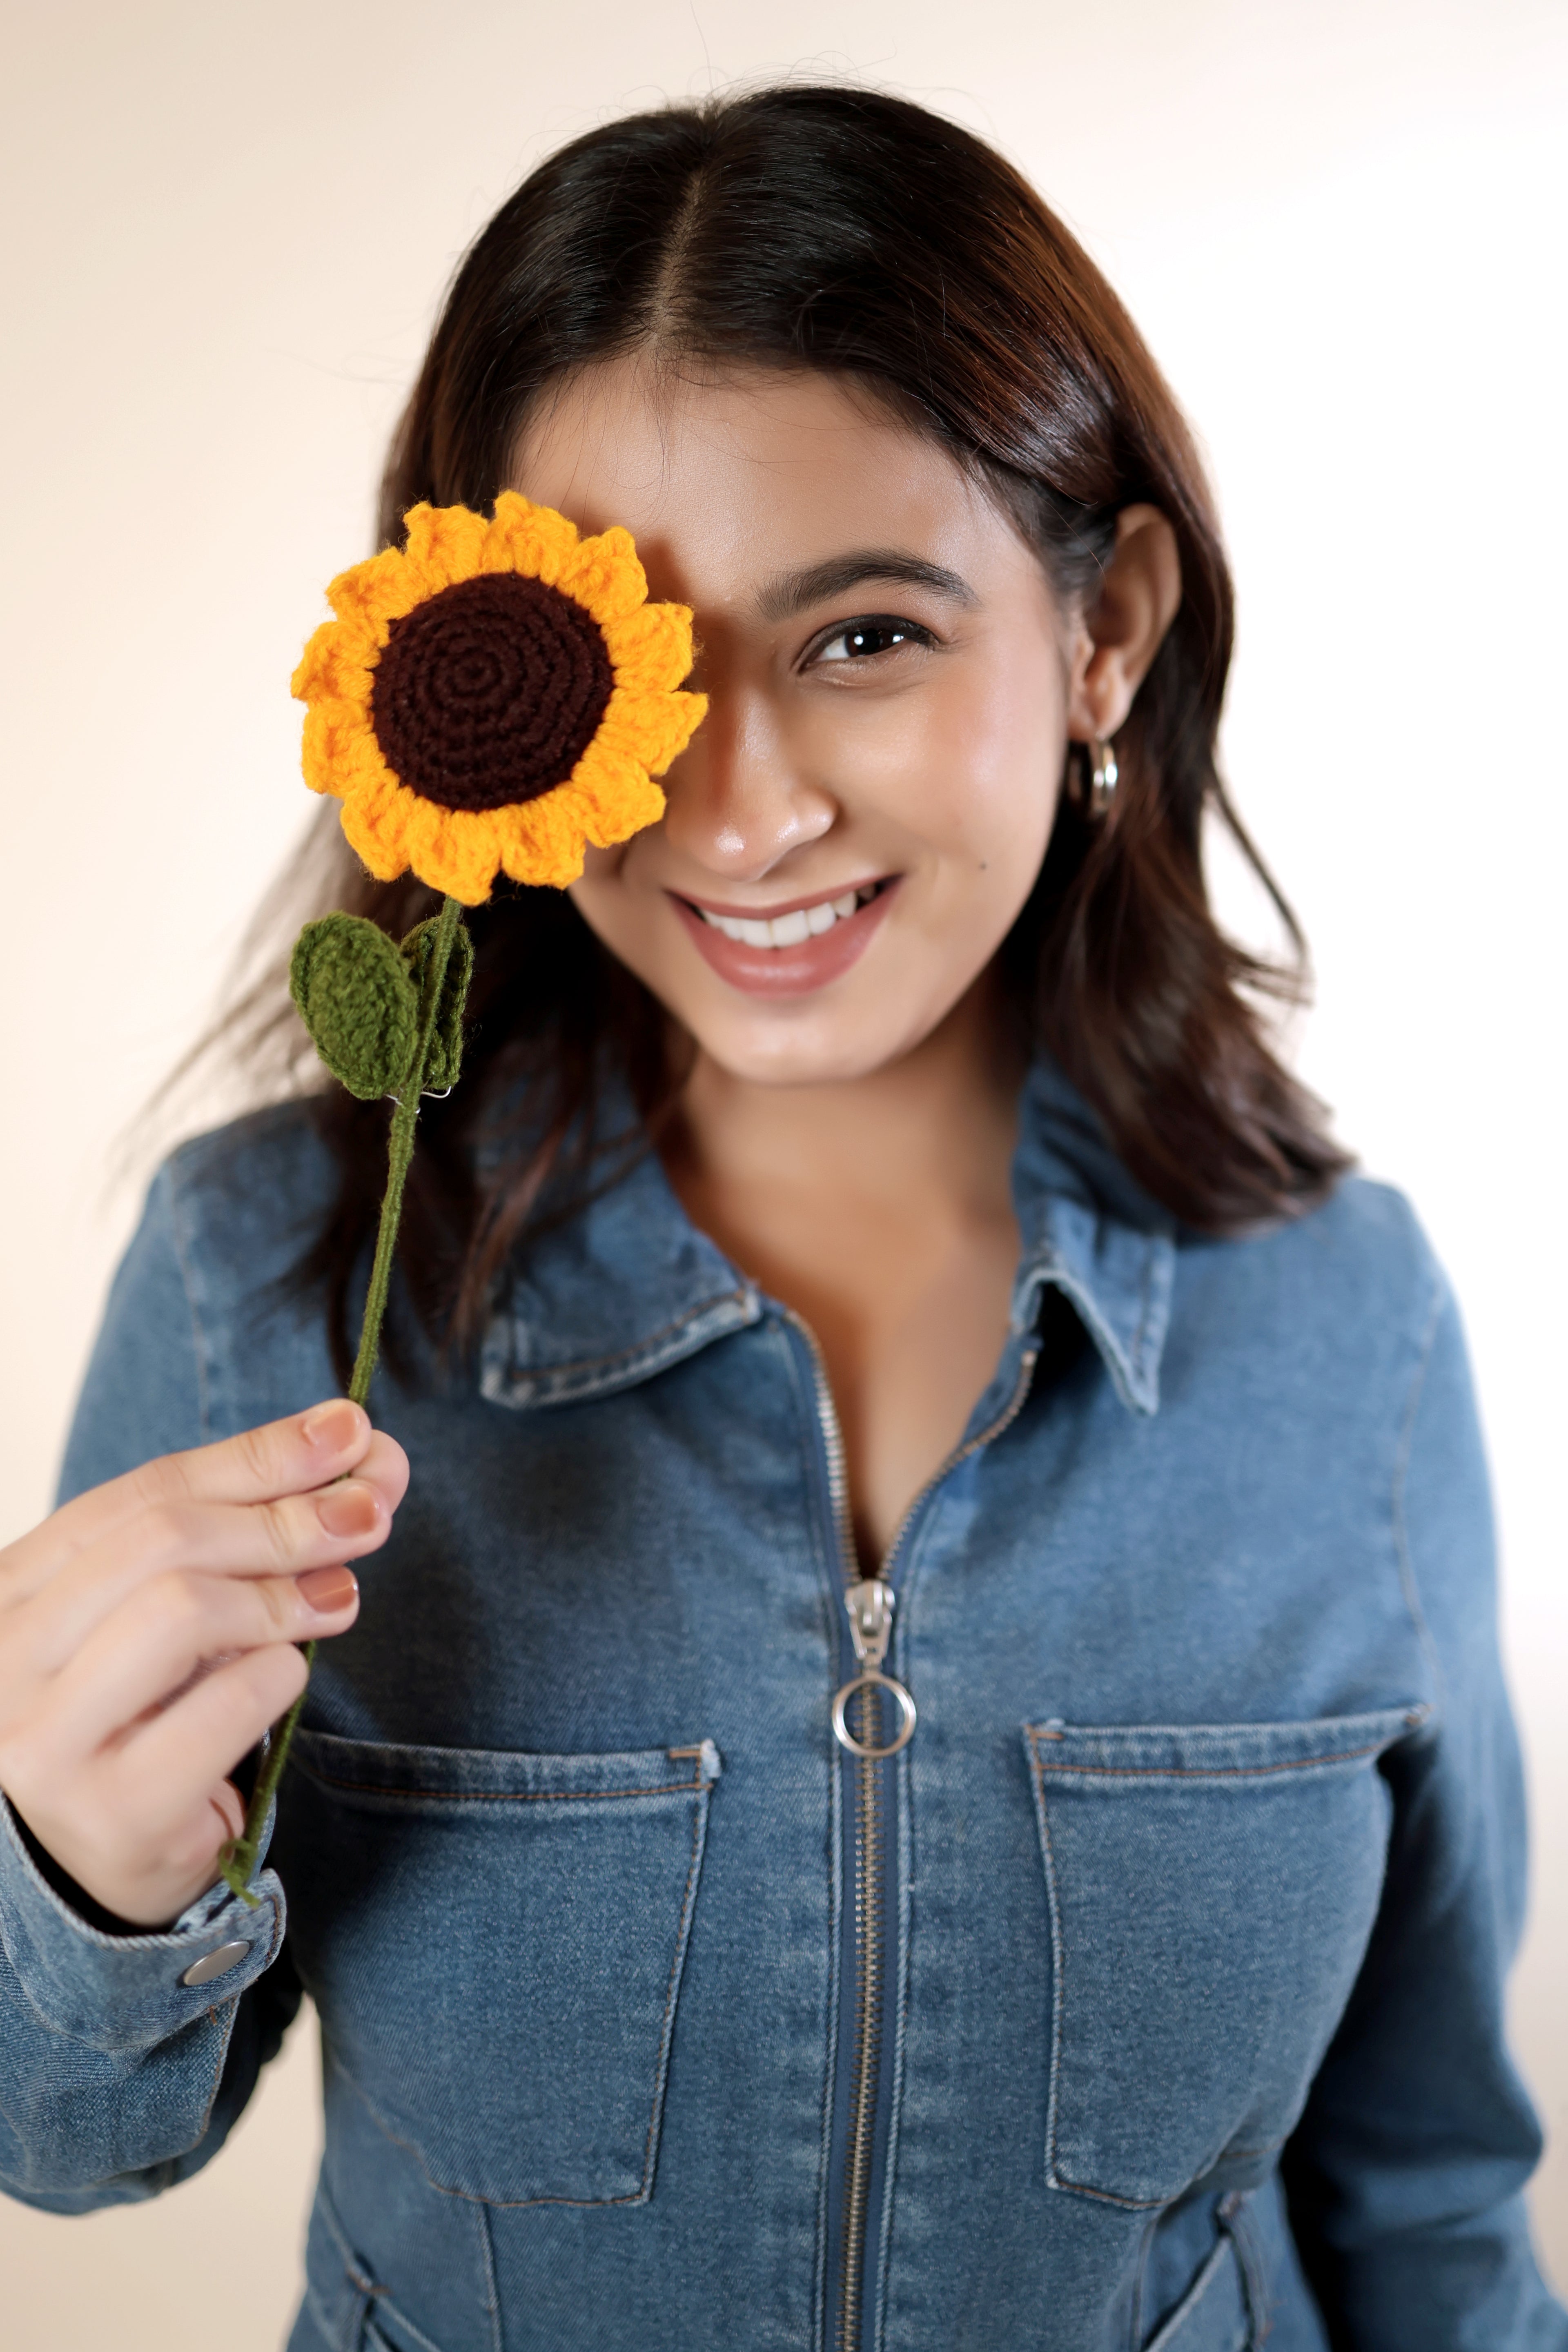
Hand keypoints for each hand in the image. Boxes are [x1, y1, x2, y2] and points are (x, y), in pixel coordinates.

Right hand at [0, 1401, 406, 1928]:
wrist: (98, 1863)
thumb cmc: (141, 1715)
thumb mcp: (172, 1609)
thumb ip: (249, 1531)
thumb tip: (362, 1455)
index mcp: (13, 1591)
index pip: (144, 1492)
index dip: (257, 1454)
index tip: (350, 1429)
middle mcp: (8, 1659)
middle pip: (163, 1541)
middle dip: (284, 1516)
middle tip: (369, 1510)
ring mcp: (47, 1739)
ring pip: (182, 1610)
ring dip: (282, 1594)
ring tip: (339, 1596)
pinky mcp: (110, 1810)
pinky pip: (223, 1706)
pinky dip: (276, 1676)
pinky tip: (290, 1675)